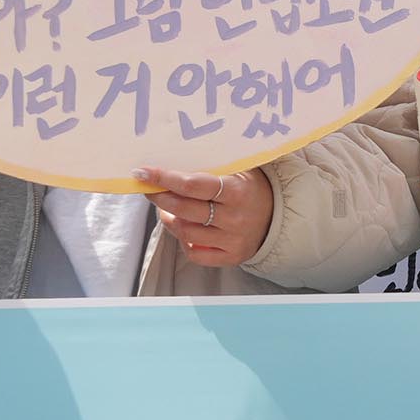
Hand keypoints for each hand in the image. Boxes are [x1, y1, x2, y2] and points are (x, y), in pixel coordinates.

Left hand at [135, 163, 273, 268]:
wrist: (277, 216)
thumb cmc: (250, 188)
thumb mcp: (238, 170)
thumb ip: (211, 167)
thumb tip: (170, 162)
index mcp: (237, 190)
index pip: (192, 185)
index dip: (164, 178)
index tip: (143, 172)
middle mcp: (234, 217)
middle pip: (184, 209)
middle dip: (160, 197)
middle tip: (149, 188)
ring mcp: (232, 240)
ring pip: (185, 232)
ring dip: (168, 218)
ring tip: (165, 207)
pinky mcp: (231, 257)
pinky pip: (195, 253)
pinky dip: (183, 241)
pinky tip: (182, 227)